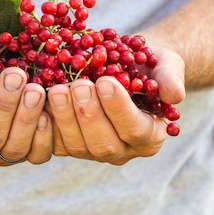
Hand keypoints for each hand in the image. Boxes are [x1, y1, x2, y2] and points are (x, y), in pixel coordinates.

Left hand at [46, 45, 184, 164]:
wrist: (125, 65)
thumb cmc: (149, 65)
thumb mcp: (167, 64)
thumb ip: (170, 78)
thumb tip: (174, 94)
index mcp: (150, 136)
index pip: (135, 130)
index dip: (119, 109)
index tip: (106, 82)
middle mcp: (123, 150)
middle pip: (104, 145)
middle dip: (89, 115)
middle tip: (78, 85)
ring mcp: (94, 150)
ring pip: (77, 146)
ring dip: (65, 118)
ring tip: (58, 88)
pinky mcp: (70, 144)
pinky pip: (55, 143)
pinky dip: (46, 125)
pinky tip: (40, 103)